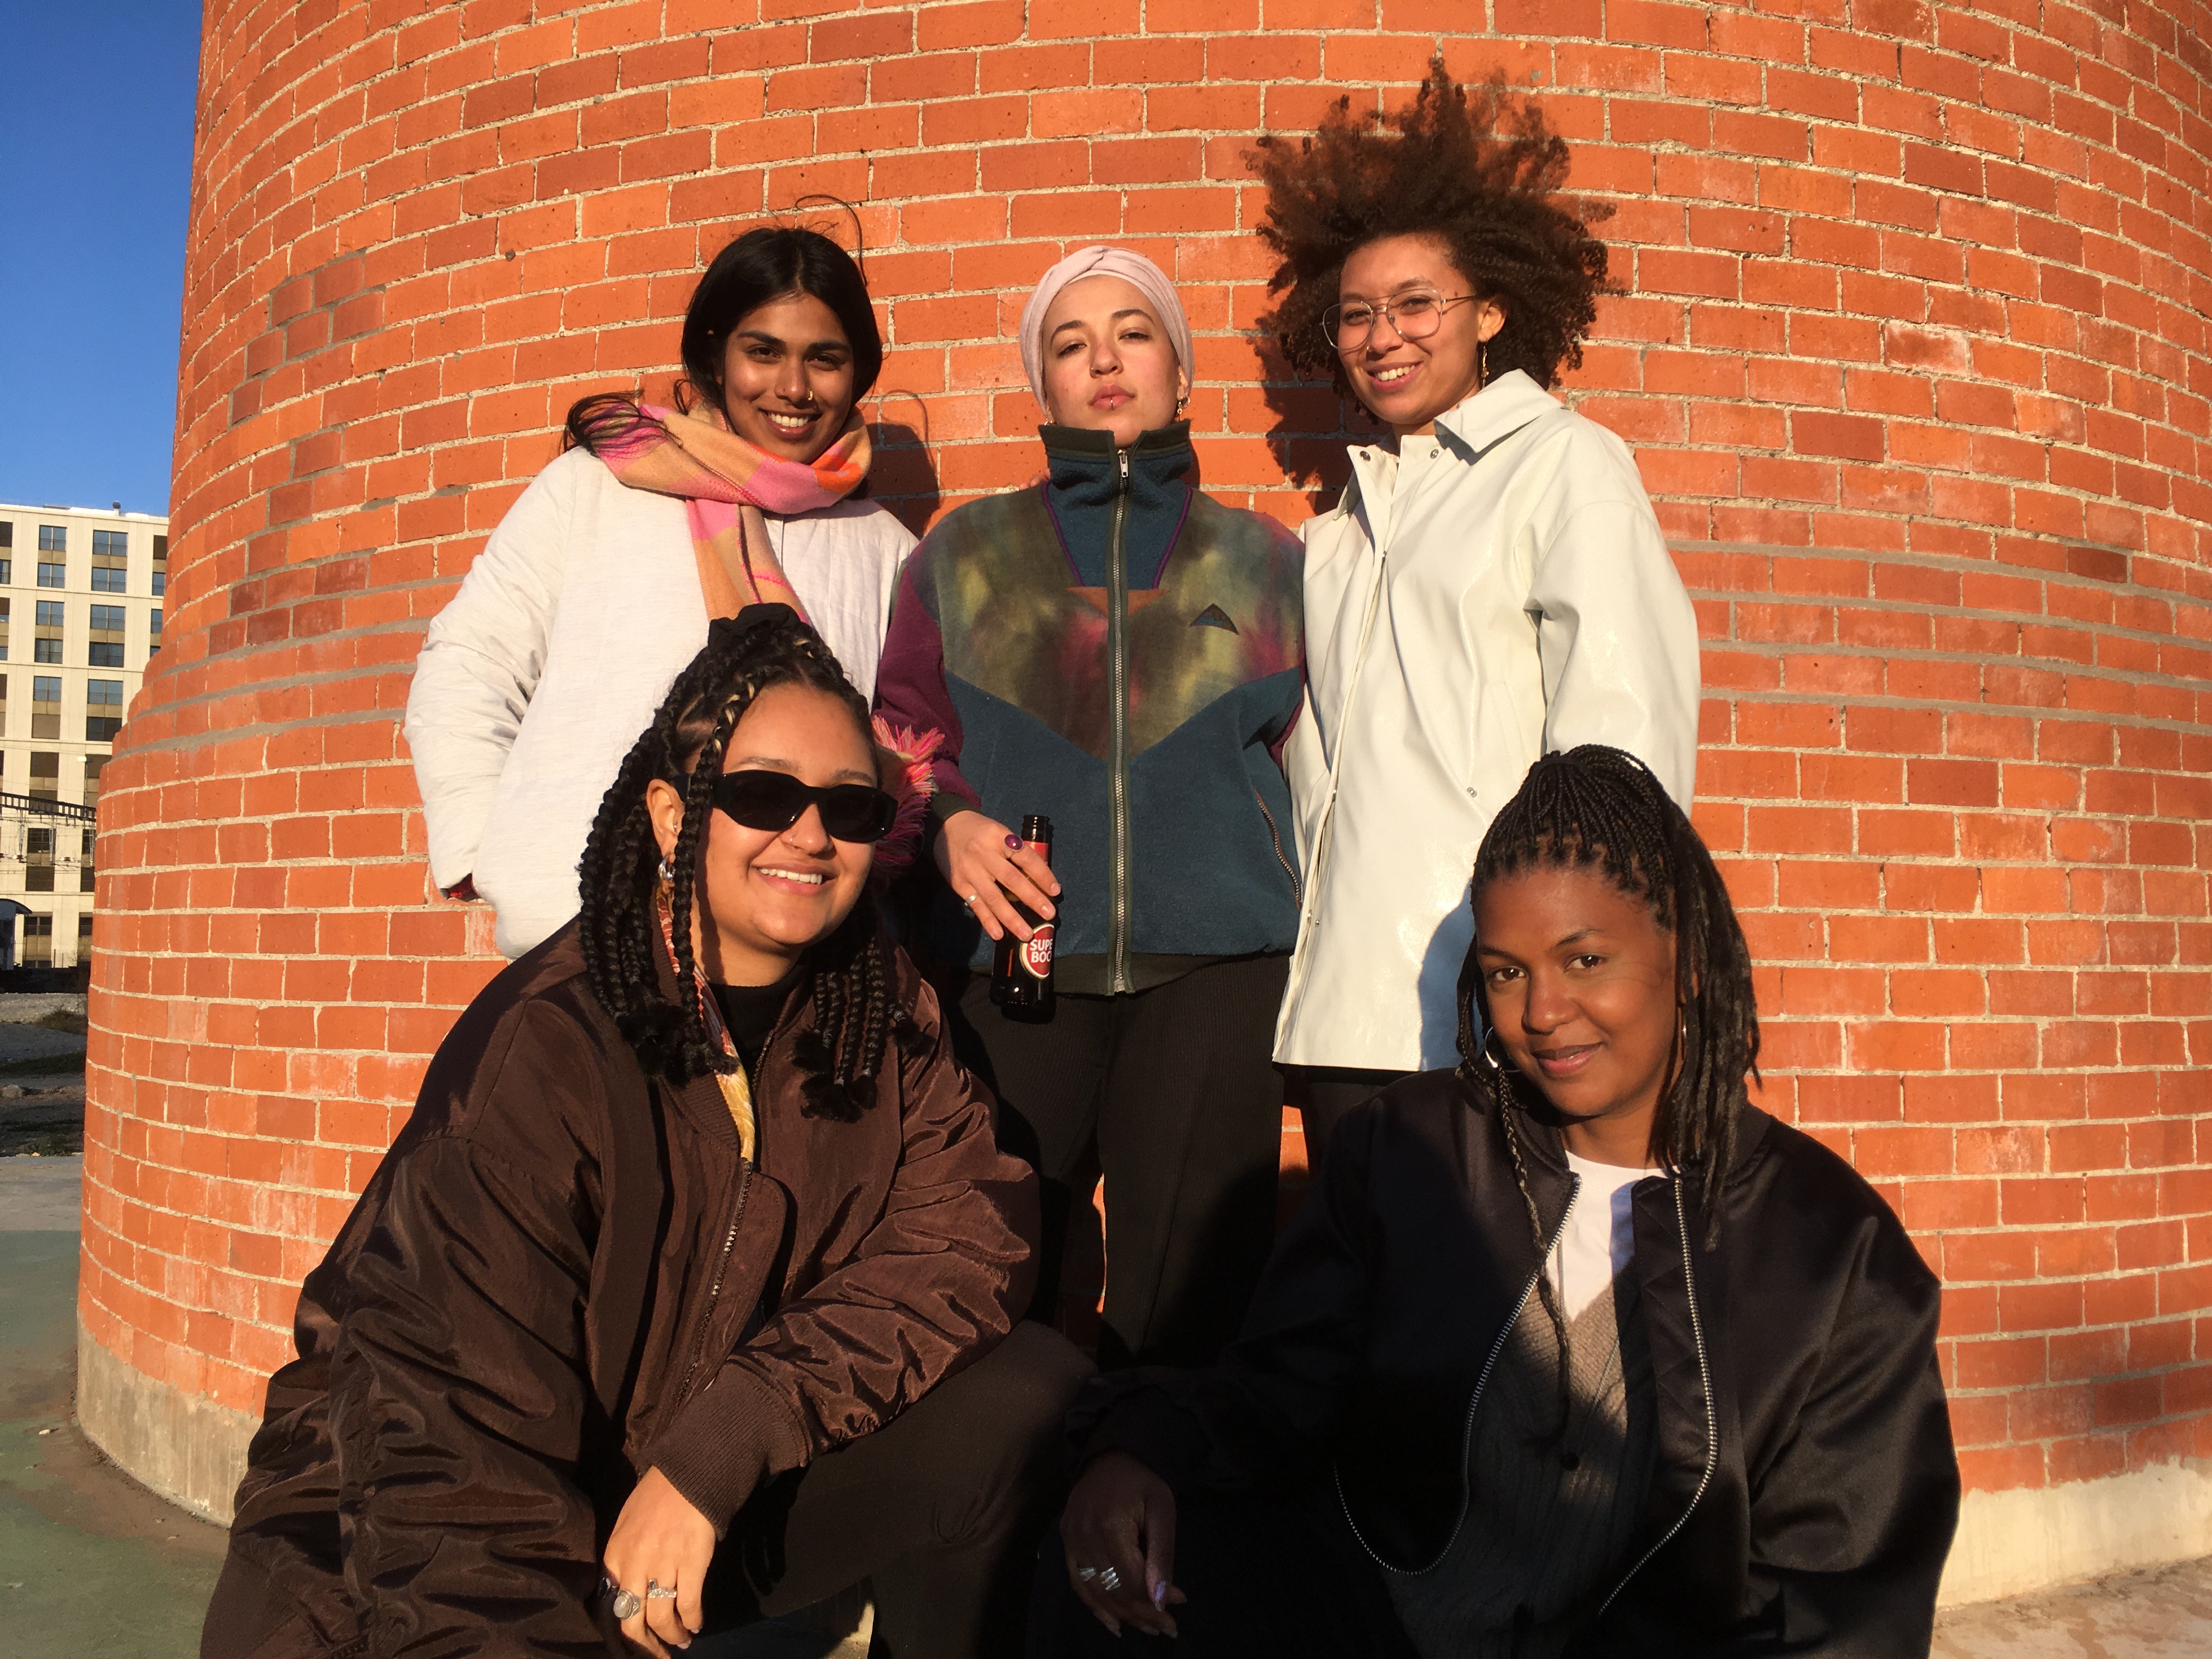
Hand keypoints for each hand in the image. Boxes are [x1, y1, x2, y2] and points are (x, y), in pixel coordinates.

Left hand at [602, 1467, 714, 1654]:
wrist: (689, 1471)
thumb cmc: (657, 1496)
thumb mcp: (626, 1527)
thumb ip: (623, 1560)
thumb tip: (625, 1593)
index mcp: (615, 1556)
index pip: (612, 1608)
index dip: (625, 1634)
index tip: (637, 1642)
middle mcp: (634, 1565)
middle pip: (633, 1623)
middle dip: (646, 1647)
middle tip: (658, 1656)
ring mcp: (663, 1564)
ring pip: (662, 1619)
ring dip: (673, 1636)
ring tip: (682, 1641)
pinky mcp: (691, 1562)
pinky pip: (689, 1604)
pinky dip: (693, 1620)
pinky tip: (697, 1624)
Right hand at [933, 809, 1059, 943]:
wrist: (945, 826)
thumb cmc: (980, 830)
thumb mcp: (999, 832)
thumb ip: (1015, 851)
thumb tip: (1038, 878)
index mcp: (999, 837)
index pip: (1025, 857)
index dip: (1042, 874)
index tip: (1055, 891)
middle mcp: (984, 854)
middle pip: (1012, 879)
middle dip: (1032, 898)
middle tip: (1049, 914)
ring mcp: (970, 871)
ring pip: (994, 898)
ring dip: (1012, 918)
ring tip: (1027, 934)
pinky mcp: (959, 884)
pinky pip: (976, 905)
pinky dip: (987, 920)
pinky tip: (999, 934)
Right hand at [1060, 1451, 1184, 1637]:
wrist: (1110, 1456)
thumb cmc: (1142, 1481)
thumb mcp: (1163, 1509)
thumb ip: (1162, 1554)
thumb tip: (1162, 1599)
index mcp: (1110, 1526)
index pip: (1131, 1581)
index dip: (1154, 1601)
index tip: (1178, 1608)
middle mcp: (1085, 1536)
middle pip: (1114, 1591)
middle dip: (1142, 1614)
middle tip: (1167, 1628)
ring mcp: (1071, 1539)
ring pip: (1095, 1592)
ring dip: (1122, 1615)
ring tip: (1148, 1628)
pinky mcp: (1065, 1541)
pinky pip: (1077, 1582)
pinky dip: (1094, 1606)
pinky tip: (1113, 1623)